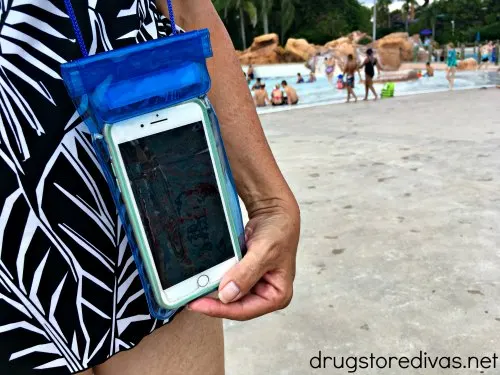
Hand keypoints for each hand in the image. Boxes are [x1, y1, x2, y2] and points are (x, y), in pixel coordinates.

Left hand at [188, 201, 299, 319]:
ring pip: (229, 295)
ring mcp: (255, 285)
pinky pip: (227, 281)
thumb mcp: (264, 252)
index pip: (245, 310)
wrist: (275, 212)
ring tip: (194, 290)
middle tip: (191, 298)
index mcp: (277, 295)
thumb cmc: (278, 231)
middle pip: (235, 305)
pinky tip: (204, 277)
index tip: (198, 304)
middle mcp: (266, 294)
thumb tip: (227, 295)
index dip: (220, 309)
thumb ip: (246, 273)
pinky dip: (216, 279)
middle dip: (214, 302)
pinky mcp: (245, 275)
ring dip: (213, 292)